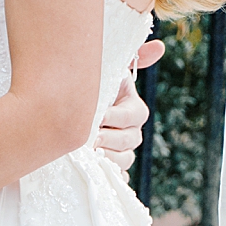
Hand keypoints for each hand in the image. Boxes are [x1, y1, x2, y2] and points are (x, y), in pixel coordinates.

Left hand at [94, 39, 163, 171]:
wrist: (66, 110)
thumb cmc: (90, 87)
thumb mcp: (109, 69)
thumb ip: (133, 57)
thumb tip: (159, 47)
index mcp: (134, 110)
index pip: (134, 117)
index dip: (117, 117)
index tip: (98, 116)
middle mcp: (132, 132)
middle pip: (130, 141)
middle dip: (109, 139)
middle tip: (88, 138)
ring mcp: (122, 152)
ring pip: (124, 161)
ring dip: (108, 158)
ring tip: (88, 154)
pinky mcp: (110, 168)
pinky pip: (116, 178)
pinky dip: (108, 176)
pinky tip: (96, 173)